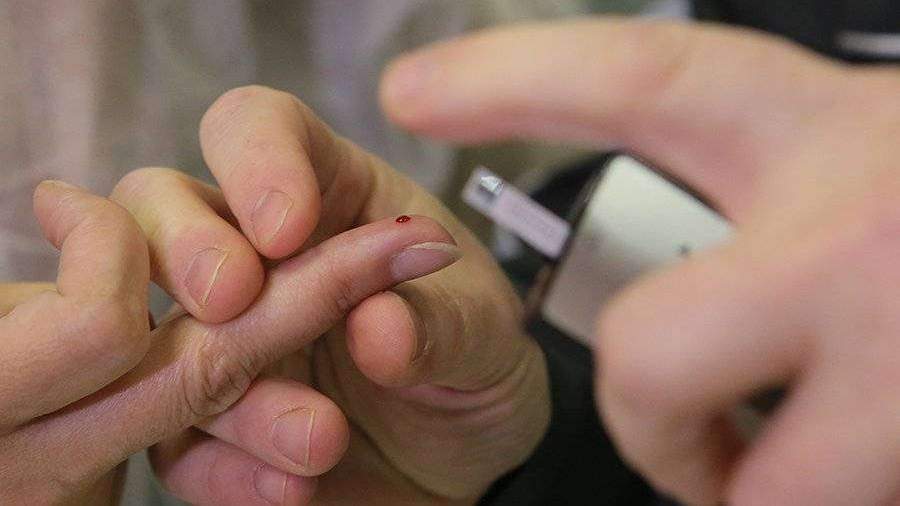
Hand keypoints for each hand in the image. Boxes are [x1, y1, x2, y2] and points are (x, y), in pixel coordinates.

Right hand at [2, 182, 457, 504]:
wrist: (468, 462)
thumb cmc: (475, 364)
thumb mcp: (484, 336)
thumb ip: (441, 324)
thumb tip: (379, 327)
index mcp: (326, 195)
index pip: (258, 128)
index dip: (255, 158)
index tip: (288, 226)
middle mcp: (256, 257)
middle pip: (157, 206)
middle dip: (184, 245)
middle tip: (234, 299)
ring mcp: (221, 341)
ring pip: (153, 335)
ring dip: (225, 386)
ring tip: (321, 439)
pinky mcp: (209, 428)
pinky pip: (175, 444)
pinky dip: (222, 470)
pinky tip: (292, 488)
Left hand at [380, 18, 899, 505]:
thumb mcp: (860, 165)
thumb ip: (747, 189)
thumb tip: (647, 230)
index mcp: (818, 134)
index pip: (643, 83)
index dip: (515, 81)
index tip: (413, 93)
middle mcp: (855, 229)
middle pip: (645, 344)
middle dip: (637, 404)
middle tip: (669, 410)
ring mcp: (896, 338)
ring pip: (723, 456)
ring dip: (716, 463)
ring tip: (774, 442)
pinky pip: (803, 496)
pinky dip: (788, 487)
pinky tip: (847, 453)